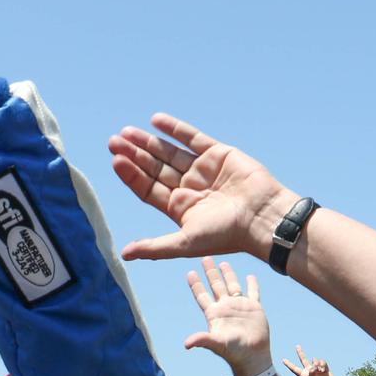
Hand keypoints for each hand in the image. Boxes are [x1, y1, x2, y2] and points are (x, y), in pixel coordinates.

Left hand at [109, 114, 293, 261]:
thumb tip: (124, 255)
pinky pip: (193, 138)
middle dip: (134, 155)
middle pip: (154, 168)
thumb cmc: (226, 234)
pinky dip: (175, 129)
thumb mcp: (185, 243)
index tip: (115, 161)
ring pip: (169, 152)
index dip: (131, 175)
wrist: (262, 216)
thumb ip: (154, 247)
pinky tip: (156, 121)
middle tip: (114, 141)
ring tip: (126, 132)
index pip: (148, 188)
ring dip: (148, 142)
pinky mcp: (218, 154)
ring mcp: (203, 169)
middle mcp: (189, 187)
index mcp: (179, 208)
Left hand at [183, 257, 269, 375]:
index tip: (190, 272)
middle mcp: (226, 308)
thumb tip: (186, 344)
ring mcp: (240, 307)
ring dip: (228, 274)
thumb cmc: (233, 352)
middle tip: (205, 257)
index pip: (202, 296)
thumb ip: (203, 340)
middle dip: (210, 272)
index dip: (196, 284)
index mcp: (214, 314)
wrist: (252, 356)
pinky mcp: (254, 308)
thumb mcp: (217, 344)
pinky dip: (252, 284)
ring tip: (223, 262)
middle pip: (216, 286)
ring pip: (233, 285)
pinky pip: (253, 292)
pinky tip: (250, 275)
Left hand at [282, 346, 338, 375]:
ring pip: (315, 360)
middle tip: (297, 346)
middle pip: (303, 360)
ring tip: (319, 369)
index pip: (294, 369)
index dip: (289, 364)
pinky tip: (323, 370)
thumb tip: (312, 367)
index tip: (283, 360)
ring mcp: (317, 369)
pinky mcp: (325, 368)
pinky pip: (322, 361)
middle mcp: (310, 371)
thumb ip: (311, 375)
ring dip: (316, 363)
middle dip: (300, 353)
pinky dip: (322, 364)